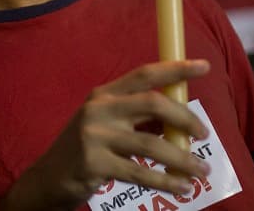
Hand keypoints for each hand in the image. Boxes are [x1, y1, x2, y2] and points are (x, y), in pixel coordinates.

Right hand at [0, 61, 212, 210]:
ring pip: (151, 145)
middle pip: (152, 103)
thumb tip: (180, 122)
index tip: (203, 66)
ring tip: (201, 169)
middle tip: (204, 133)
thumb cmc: (86, 148)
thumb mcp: (107, 125)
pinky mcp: (94, 163)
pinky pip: (139, 173)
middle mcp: (99, 109)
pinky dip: (166, 182)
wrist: (48, 178)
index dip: (175, 68)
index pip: (144, 74)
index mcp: (104, 94)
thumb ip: (139, 119)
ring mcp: (95, 136)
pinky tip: (181, 188)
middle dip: (185, 117)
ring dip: (182, 158)